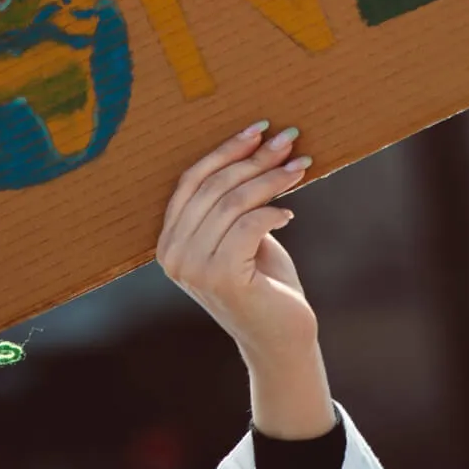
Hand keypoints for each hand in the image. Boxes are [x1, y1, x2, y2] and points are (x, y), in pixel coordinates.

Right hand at [157, 122, 334, 439]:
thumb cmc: (265, 282)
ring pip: (232, 203)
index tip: (258, 129)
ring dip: (270, 179)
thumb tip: (258, 143)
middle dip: (253, 158)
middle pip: (213, 187)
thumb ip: (232, 201)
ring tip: (300, 168)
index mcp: (168, 242)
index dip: (224, 150)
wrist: (282, 340)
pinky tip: (289, 214)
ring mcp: (193, 269)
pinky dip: (271, 211)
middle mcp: (173, 255)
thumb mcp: (241, 234)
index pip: (191, 180)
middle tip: (288, 141)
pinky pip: (247, 225)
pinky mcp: (220, 279)